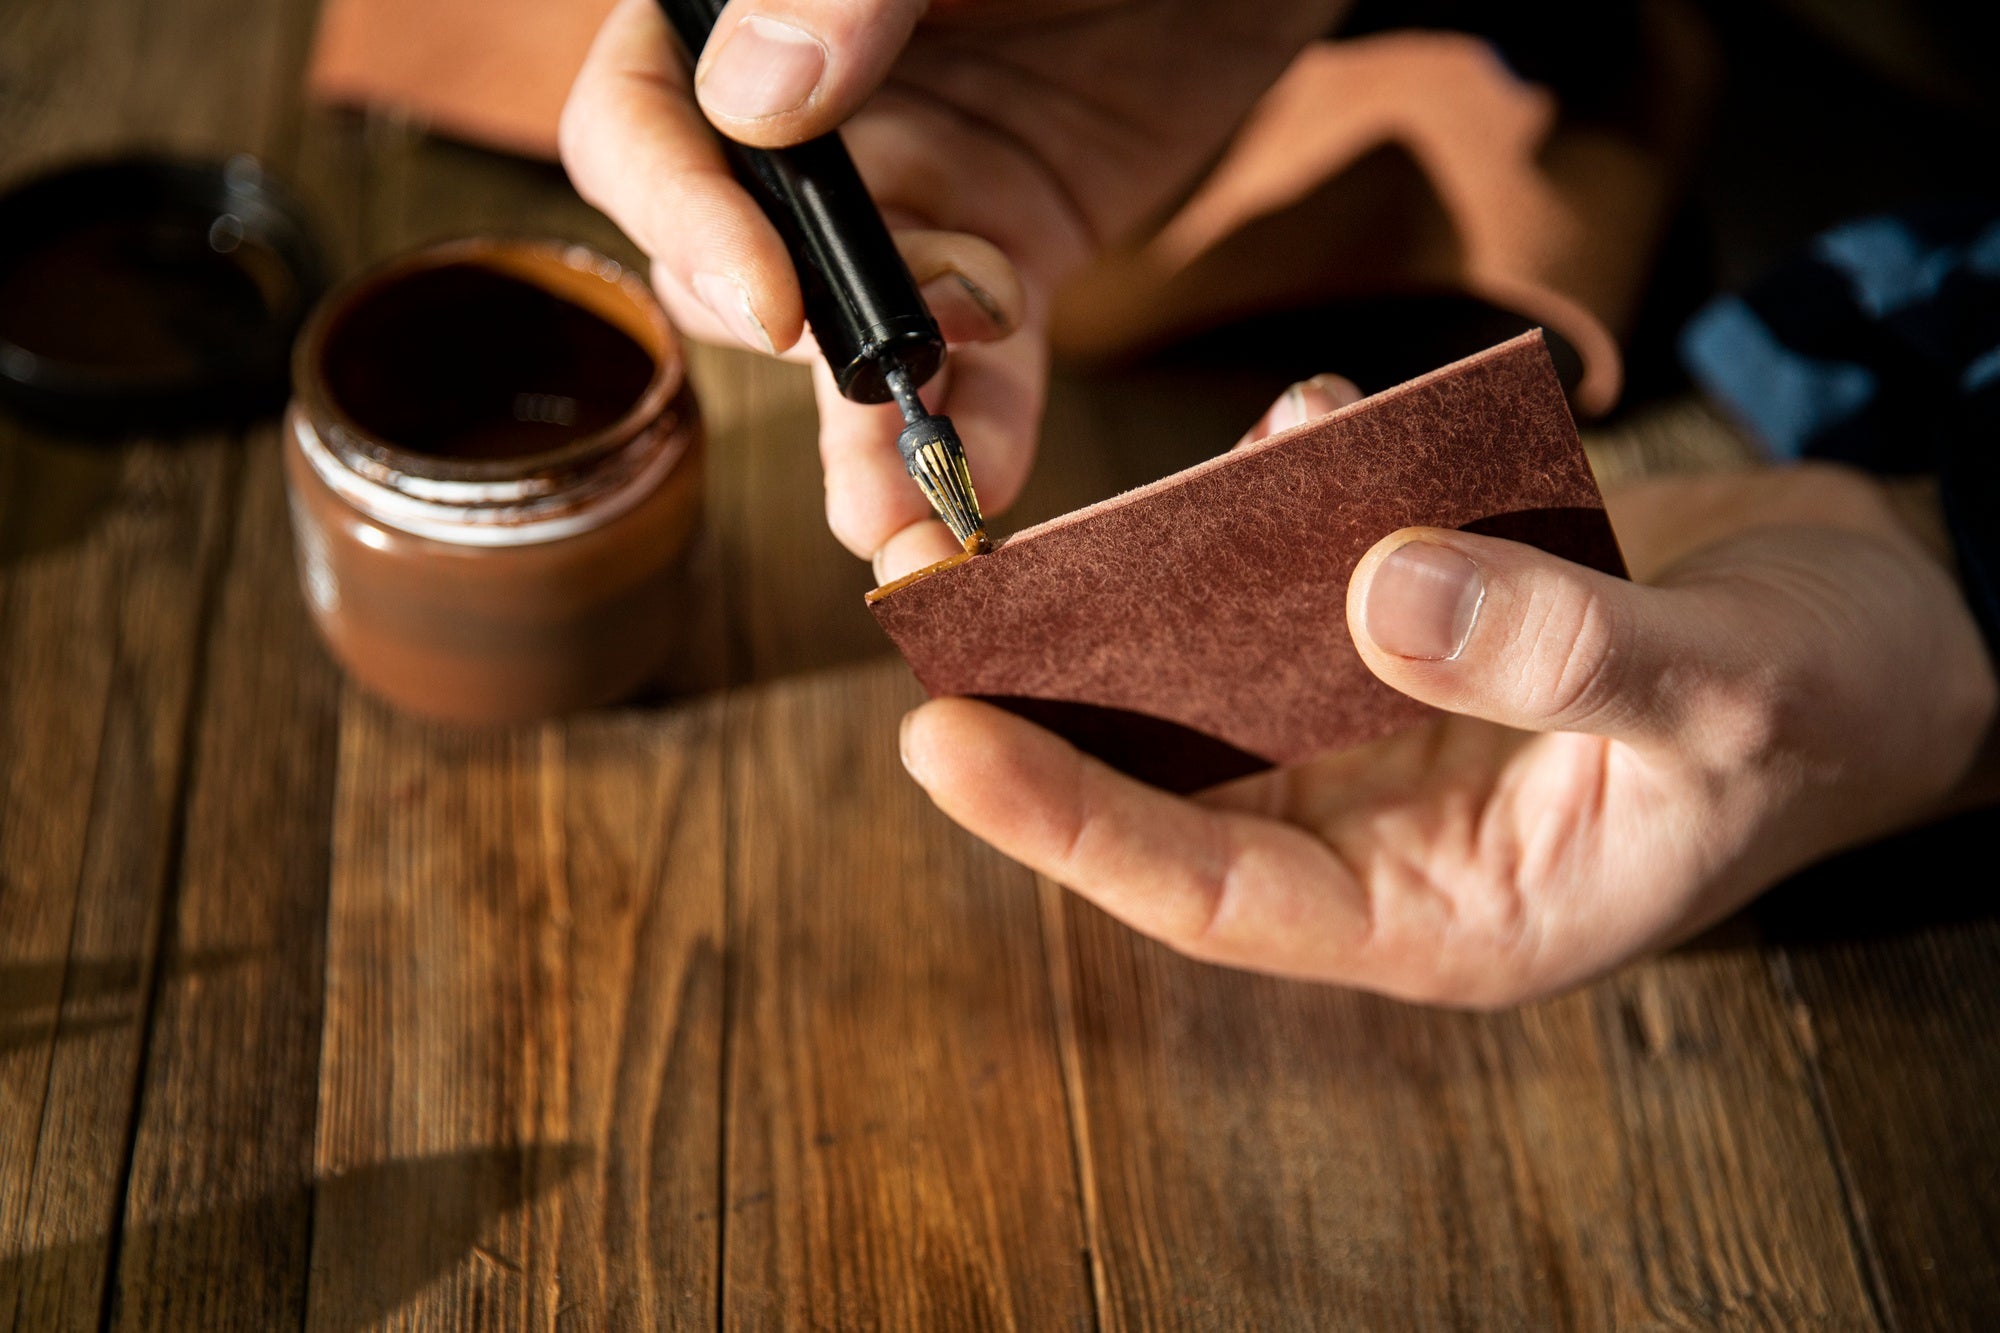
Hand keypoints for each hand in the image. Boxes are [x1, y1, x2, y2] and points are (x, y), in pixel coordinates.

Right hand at [560, 0, 1347, 571]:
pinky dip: (987, 420)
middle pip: (738, 255)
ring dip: (873, 428)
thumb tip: (751, 103)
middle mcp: (811, 118)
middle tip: (870, 389)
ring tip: (902, 511)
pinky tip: (991, 474)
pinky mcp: (1010, 246)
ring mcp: (913, 191)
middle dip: (800, 344)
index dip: (684, 220)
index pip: (646, 126)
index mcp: (751, 13)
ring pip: (856, 336)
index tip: (773, 302)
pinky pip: (983, 353)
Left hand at [897, 378, 1997, 1006]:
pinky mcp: (1419, 628)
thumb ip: (1565, 659)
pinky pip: (1310, 574)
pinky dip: (1284, 499)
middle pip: (1185, 779)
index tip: (941, 744)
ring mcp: (1402, 726)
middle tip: (931, 598)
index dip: (1071, 829)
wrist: (1898, 623)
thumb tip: (1376, 596)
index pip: (1217, 894)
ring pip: (1231, 669)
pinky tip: (1293, 429)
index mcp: (1451, 913)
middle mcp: (1398, 828)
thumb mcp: (1733, 695)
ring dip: (1151, 589)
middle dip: (1059, 697)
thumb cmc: (1842, 703)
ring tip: (1065, 516)